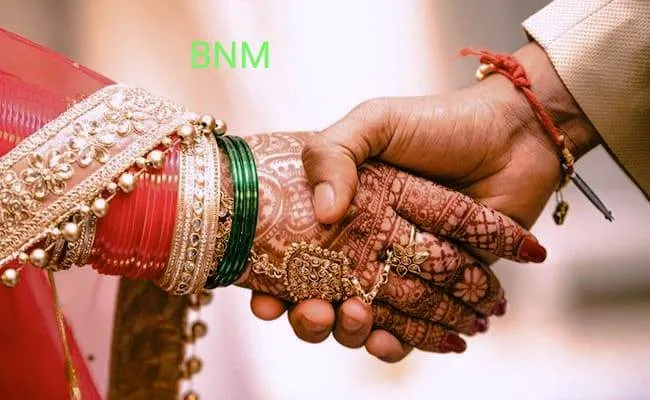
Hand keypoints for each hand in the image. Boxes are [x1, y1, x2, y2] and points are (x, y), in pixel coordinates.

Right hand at [235, 132, 544, 358]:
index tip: (262, 298)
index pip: (293, 256)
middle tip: (314, 311)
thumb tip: (324, 213)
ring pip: (362, 320)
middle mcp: (364, 245)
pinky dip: (399, 343)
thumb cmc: (439, 123)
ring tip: (355, 319)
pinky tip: (391, 342)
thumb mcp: (375, 122)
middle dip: (309, 317)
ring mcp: (400, 270)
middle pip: (322, 298)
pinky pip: (411, 329)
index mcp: (341, 212)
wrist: (513, 136)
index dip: (271, 283)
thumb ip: (335, 153)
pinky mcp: (439, 289)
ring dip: (349, 332)